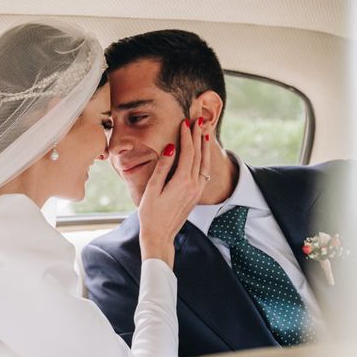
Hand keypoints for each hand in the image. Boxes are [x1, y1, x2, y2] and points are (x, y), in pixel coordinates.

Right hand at [138, 118, 211, 267]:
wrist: (160, 236)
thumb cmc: (151, 214)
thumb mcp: (152, 189)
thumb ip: (163, 167)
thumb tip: (171, 148)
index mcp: (182, 181)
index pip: (187, 152)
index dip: (186, 136)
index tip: (184, 122)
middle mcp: (194, 185)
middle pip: (199, 154)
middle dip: (198, 136)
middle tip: (198, 120)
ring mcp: (197, 190)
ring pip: (205, 163)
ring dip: (205, 146)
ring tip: (205, 131)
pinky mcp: (196, 195)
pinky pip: (204, 171)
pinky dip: (205, 158)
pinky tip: (203, 153)